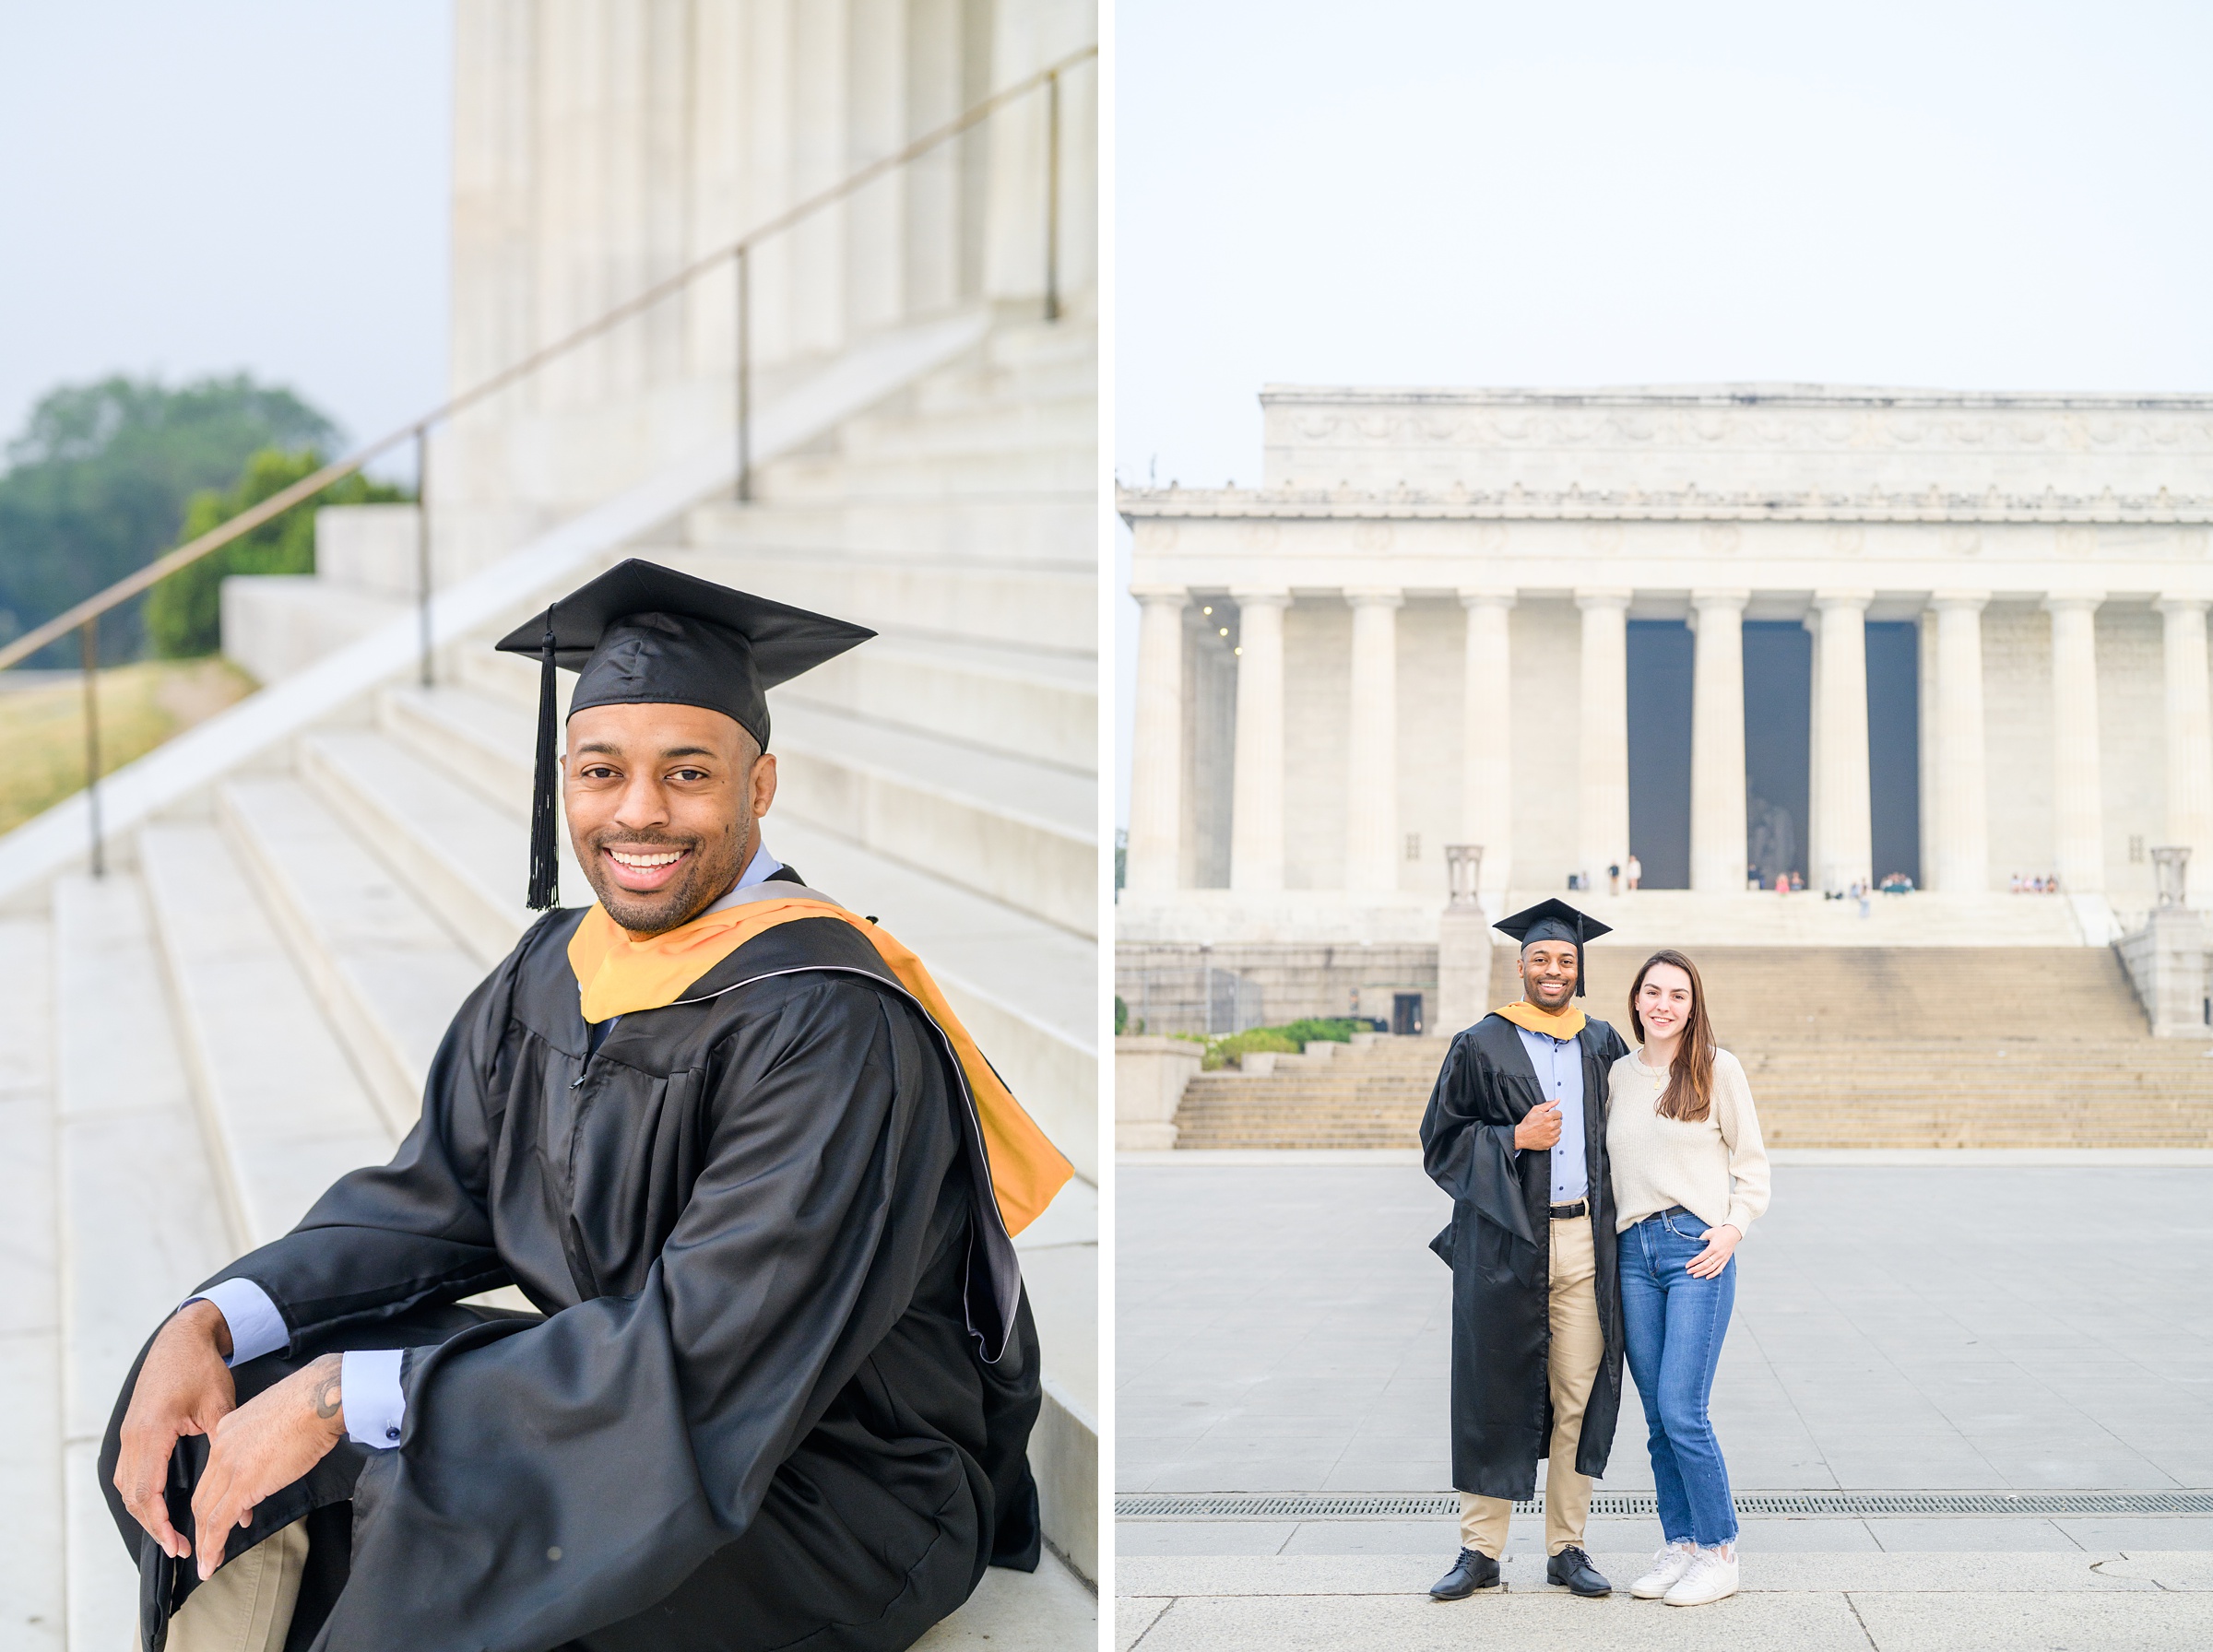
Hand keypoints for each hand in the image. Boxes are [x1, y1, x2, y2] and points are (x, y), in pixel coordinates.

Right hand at [115, 1300, 236, 1560]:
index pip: (147, 1494)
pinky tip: (158, 1506)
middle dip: (154, 1527)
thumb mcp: (220, 1408)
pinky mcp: (132, 1430)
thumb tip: (243, 1498)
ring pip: (125, 1487)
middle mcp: (132, 1437)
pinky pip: (127, 1472)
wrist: (181, 1337)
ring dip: (145, 1514)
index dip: (161, 1525)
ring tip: (171, 1533)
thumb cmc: (203, 1368)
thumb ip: (227, 1453)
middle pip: (132, 1498)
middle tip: (180, 1549)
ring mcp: (128, 1434)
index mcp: (152, 1433)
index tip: (182, 1545)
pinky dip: (140, 1495)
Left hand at [190, 1354, 346, 1579]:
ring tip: (209, 1563)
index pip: (211, 1474)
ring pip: (205, 1513)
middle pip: (202, 1497)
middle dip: (203, 1526)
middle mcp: (220, 1448)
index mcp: (227, 1430)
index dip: (214, 1500)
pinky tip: (213, 1563)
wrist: (321, 1397)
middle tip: (208, 1548)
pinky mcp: (243, 1484)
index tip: (222, 1518)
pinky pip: (218, 1523)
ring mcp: (229, 1466)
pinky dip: (212, 1547)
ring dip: (205, 1542)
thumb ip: (265, 1441)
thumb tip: (273, 1461)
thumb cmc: (313, 1402)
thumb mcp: (277, 1418)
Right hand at [1514, 1100, 1561, 1150]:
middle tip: (1545, 1123)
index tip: (1549, 1117)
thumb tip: (1557, 1100)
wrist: (1521, 1136)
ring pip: (1559, 1130)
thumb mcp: (1535, 1110)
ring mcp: (1551, 1135)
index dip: (1553, 1114)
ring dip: (1554, 1129)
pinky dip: (1553, 1137)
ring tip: (1545, 1129)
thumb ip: (1548, 1104)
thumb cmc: (1527, 1124)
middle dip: (1553, 1121)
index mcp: (1548, 1117)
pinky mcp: (1551, 1142)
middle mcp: (1551, 1126)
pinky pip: (1557, 1138)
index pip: (1559, 1114)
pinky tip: (1546, 1135)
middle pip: (1560, 1122)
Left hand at [1686, 1223, 1740, 1278]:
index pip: (1701, 1257)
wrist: (1733, 1233)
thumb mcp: (1709, 1232)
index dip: (1693, 1262)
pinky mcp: (1726, 1260)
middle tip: (1688, 1272)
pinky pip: (1719, 1269)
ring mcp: (1723, 1258)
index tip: (1687, 1266)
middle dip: (1696, 1269)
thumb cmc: (1720, 1232)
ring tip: (1695, 1276)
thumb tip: (1695, 1244)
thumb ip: (1701, 1238)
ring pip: (1712, 1269)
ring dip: (1703, 1273)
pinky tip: (1707, 1277)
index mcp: (1713, 1247)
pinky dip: (1713, 1274)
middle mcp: (1718, 1254)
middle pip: (1705, 1265)